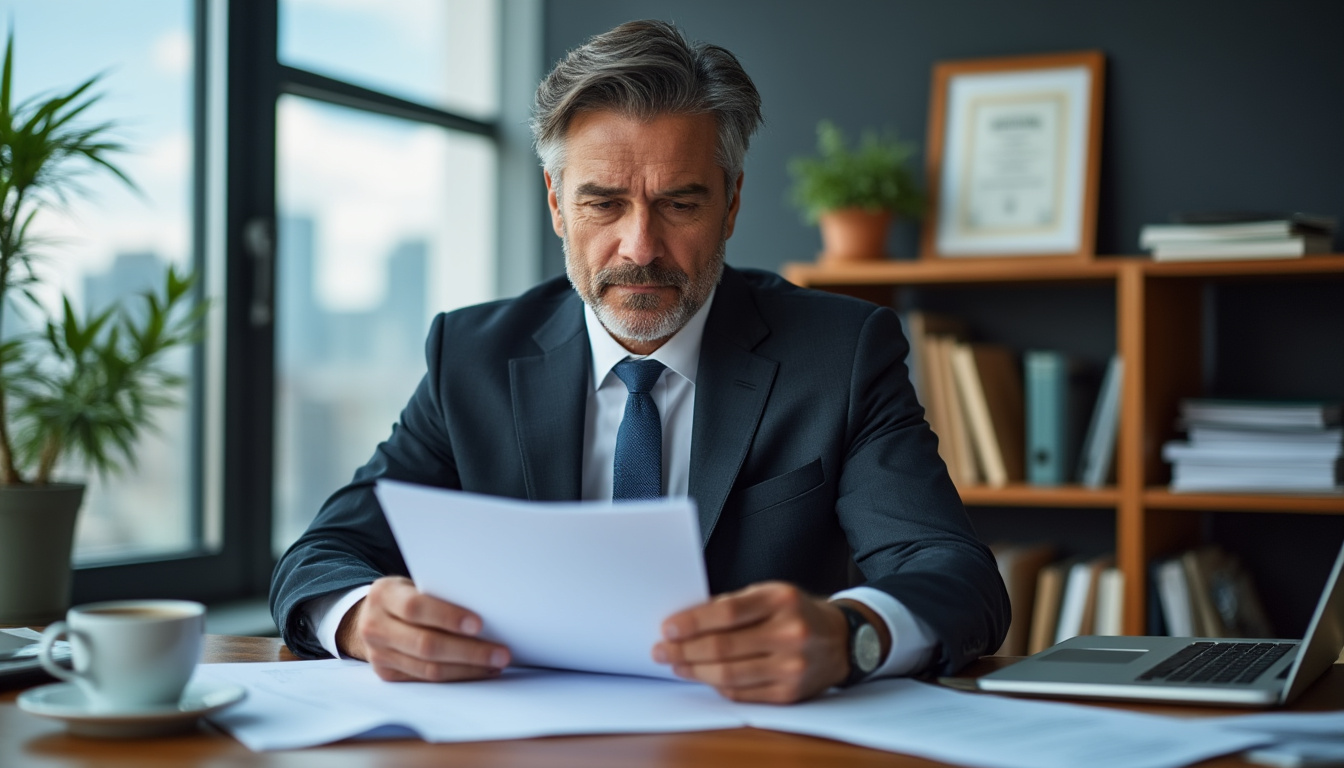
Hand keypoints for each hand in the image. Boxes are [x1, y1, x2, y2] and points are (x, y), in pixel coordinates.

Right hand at [337, 576, 510, 681]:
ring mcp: (379, 654)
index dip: (447, 617)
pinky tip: (479, 670)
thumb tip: (484, 608)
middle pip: (425, 645)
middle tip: (501, 652)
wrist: (369, 616)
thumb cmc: (404, 595)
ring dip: (468, 668)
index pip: (415, 608)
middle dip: (468, 651)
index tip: (479, 624)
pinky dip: (457, 676)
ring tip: (496, 663)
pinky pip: (427, 680)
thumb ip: (437, 593)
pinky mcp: (387, 674)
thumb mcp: (412, 584)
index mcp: (383, 595)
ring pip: (429, 669)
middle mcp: (375, 627)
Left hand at [651, 582, 849, 702]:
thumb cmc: (798, 613)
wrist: (842, 640)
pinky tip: (704, 677)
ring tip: (676, 664)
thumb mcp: (769, 594)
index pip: (726, 613)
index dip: (692, 623)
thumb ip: (731, 605)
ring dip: (695, 671)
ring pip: (729, 675)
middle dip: (685, 650)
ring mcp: (792, 667)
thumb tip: (686, 622)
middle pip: (723, 647)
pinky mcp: (790, 693)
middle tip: (662, 650)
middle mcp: (790, 633)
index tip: (667, 628)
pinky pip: (742, 694)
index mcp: (781, 600)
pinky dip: (718, 686)